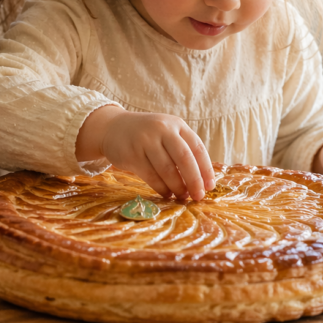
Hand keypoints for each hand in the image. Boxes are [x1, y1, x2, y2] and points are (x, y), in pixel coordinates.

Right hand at [76, 106, 214, 199]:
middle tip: (198, 197)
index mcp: (177, 125)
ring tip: (181, 197)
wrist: (113, 128)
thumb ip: (183, 151)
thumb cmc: (148, 136)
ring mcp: (145, 141)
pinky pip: (151, 176)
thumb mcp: (167, 134)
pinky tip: (167, 194)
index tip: (210, 187)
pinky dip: (161, 188)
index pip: (197, 148)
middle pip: (185, 159)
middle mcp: (162, 129)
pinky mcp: (132, 154)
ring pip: (167, 169)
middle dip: (194, 181)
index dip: (206, 169)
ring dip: (177, 187)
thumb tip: (202, 182)